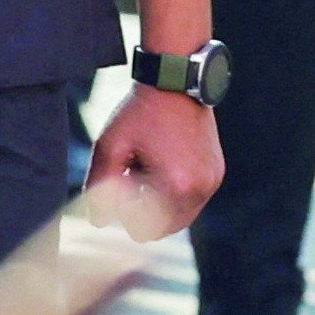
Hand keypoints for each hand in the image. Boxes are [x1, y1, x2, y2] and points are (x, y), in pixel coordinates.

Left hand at [81, 88, 220, 240]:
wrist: (177, 83)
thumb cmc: (141, 114)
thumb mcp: (110, 148)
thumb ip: (98, 187)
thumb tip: (99, 222)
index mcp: (176, 186)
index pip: (145, 230)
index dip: (125, 214)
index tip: (120, 184)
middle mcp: (201, 188)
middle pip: (165, 228)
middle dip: (144, 212)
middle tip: (131, 178)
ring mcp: (213, 180)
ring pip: (180, 215)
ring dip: (160, 204)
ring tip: (146, 170)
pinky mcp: (216, 172)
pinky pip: (193, 199)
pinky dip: (175, 193)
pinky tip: (162, 165)